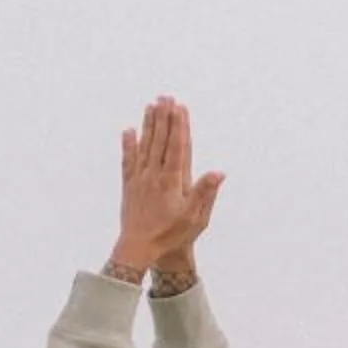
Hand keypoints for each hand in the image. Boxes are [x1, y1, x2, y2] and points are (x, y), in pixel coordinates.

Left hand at [109, 96, 222, 277]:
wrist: (137, 249)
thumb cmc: (169, 236)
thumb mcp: (194, 218)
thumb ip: (205, 194)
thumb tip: (218, 173)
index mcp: (171, 181)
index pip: (177, 147)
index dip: (179, 126)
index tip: (180, 108)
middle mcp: (154, 175)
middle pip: (160, 140)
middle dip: (164, 118)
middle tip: (165, 97)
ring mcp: (140, 179)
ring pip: (145, 146)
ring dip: (148, 125)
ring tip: (151, 106)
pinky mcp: (129, 186)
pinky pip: (128, 160)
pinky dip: (129, 145)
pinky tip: (129, 131)